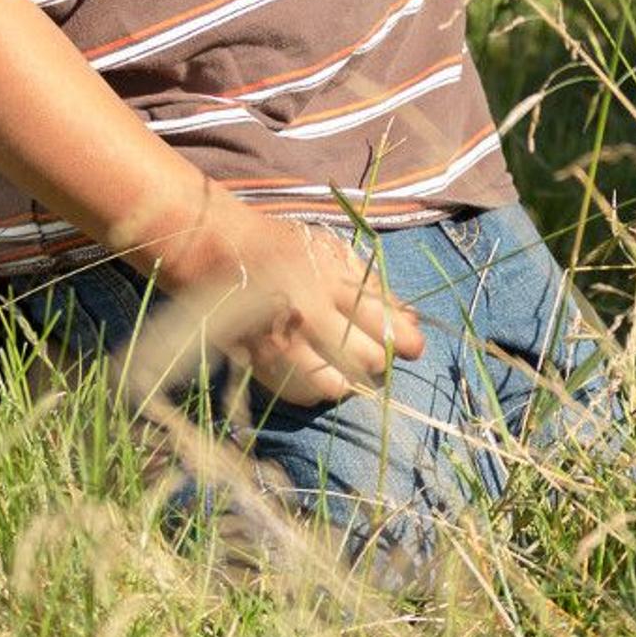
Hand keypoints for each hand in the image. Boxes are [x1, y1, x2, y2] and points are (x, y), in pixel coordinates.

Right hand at [177, 210, 423, 407]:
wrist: (219, 249)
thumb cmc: (282, 246)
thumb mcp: (332, 250)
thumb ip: (370, 281)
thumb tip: (409, 316)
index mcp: (331, 280)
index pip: (378, 319)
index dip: (403, 339)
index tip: (416, 348)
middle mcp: (309, 314)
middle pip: (363, 356)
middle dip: (378, 360)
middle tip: (379, 356)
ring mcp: (283, 341)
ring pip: (335, 381)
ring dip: (351, 380)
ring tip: (354, 373)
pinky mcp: (260, 359)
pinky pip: (300, 390)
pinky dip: (319, 389)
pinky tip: (325, 381)